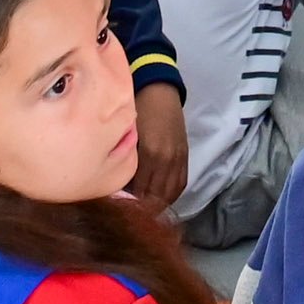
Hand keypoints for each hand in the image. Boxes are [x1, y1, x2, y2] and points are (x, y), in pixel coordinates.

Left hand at [130, 84, 190, 213]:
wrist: (159, 92)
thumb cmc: (136, 111)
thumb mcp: (127, 135)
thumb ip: (124, 161)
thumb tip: (117, 186)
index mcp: (149, 153)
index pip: (140, 191)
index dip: (130, 203)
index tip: (118, 208)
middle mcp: (167, 159)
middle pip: (157, 196)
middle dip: (143, 207)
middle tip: (129, 212)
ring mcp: (179, 158)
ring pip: (170, 194)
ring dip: (158, 204)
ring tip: (144, 209)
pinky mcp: (186, 156)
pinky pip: (181, 183)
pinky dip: (171, 194)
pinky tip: (160, 198)